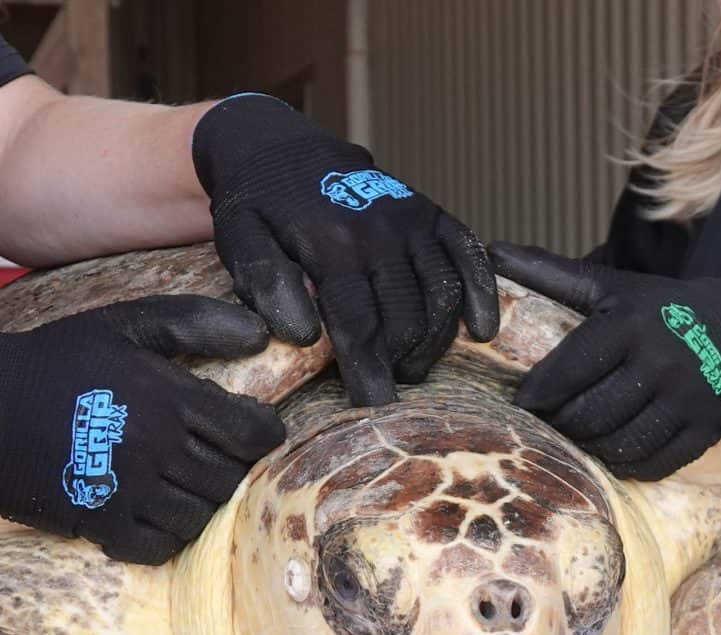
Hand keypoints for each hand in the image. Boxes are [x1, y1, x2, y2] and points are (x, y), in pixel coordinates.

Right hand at [0, 298, 288, 563]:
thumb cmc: (57, 362)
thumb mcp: (122, 325)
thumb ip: (193, 322)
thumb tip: (262, 334)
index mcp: (164, 395)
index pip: (252, 433)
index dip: (261, 433)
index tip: (249, 430)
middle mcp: (152, 445)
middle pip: (229, 477)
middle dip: (229, 468)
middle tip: (209, 456)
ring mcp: (127, 489)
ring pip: (199, 514)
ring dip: (198, 501)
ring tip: (179, 482)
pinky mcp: (99, 521)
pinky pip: (160, 546)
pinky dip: (164, 534)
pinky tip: (151, 511)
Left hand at [191, 94, 498, 404]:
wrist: (277, 144)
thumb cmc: (256, 203)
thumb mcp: (239, 238)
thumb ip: (265, 283)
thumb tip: (305, 334)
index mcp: (331, 242)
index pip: (360, 322)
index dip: (369, 369)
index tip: (375, 405)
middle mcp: (380, 229)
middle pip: (407, 316)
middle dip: (400, 360)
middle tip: (388, 384)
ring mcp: (411, 218)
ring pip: (442, 295)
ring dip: (434, 341)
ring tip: (414, 367)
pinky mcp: (431, 212)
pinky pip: (469, 257)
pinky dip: (481, 295)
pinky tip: (481, 330)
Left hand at [490, 244, 720, 480]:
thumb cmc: (664, 309)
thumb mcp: (614, 286)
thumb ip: (553, 273)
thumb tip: (491, 251)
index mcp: (630, 323)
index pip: (569, 369)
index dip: (539, 393)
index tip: (524, 403)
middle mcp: (660, 361)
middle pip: (590, 415)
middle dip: (563, 425)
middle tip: (552, 424)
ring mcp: (687, 399)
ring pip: (620, 443)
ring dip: (592, 448)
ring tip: (582, 438)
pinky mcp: (706, 428)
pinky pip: (655, 463)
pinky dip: (629, 464)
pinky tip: (616, 453)